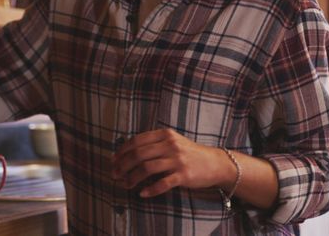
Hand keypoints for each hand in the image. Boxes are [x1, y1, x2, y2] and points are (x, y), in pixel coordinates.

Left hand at [112, 129, 234, 197]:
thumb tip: (127, 152)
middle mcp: (170, 145)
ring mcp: (177, 160)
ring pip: (147, 168)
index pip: (137, 141)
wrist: (215, 163)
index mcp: (164, 135)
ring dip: (133, 178)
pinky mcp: (184, 175)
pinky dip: (150, 189)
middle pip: (139, 154)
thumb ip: (153, 144)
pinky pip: (163, 183)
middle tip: (115, 174)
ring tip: (125, 185)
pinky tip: (142, 193)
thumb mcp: (172, 141)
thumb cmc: (188, 153)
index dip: (122, 151)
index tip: (113, 160)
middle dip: (123, 165)